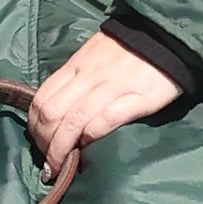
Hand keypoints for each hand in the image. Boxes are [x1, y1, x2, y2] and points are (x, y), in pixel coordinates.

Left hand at [26, 27, 184, 182]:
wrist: (167, 35)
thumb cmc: (130, 48)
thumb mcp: (94, 54)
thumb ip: (77, 77)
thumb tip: (58, 105)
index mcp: (77, 65)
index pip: (42, 98)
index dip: (34, 126)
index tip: (38, 144)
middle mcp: (89, 76)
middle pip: (53, 113)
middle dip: (44, 143)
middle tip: (49, 162)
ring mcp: (113, 86)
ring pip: (74, 120)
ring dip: (62, 149)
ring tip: (60, 168)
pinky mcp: (138, 98)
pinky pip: (106, 119)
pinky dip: (91, 138)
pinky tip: (88, 150)